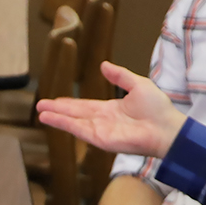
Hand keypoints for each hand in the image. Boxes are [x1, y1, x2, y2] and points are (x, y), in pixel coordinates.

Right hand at [37, 63, 188, 160]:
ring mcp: (100, 131)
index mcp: (111, 109)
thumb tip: (103, 65)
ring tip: (40, 112)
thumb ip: (120, 76)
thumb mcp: (137, 84)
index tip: (56, 101)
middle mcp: (102, 121)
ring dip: (56, 117)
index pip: (85, 106)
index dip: (70, 103)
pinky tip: (50, 119)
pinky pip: (77, 130)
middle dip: (57, 109)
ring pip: (72, 122)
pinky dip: (62, 124)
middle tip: (40, 106)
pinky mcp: (99, 139)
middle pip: (74, 114)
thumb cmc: (157, 108)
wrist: (165, 128)